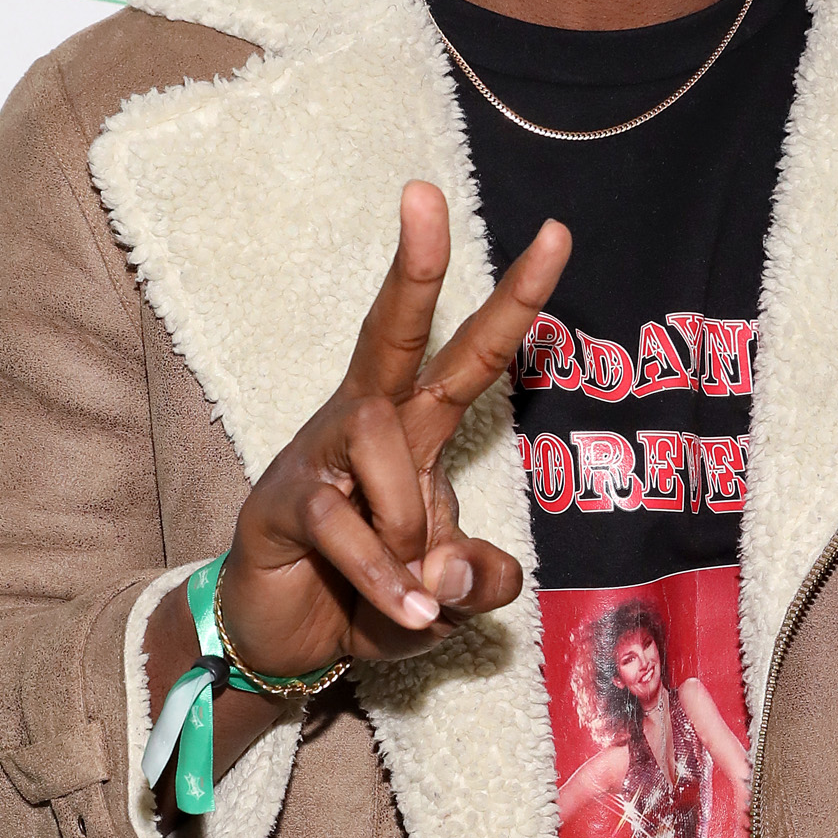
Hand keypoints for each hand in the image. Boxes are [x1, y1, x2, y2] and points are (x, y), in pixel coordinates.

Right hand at [145, 184, 568, 774]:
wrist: (288, 646)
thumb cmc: (372, 601)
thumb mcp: (451, 601)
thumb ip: (480, 583)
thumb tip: (462, 569)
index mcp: (417, 433)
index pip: (470, 357)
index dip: (514, 300)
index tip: (556, 233)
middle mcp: (368, 427)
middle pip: (392, 332)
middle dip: (416, 267)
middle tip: (425, 191)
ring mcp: (318, 458)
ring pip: (380, 439)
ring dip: (408, 519)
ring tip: (414, 587)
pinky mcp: (282, 502)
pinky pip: (344, 523)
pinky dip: (384, 576)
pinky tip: (409, 610)